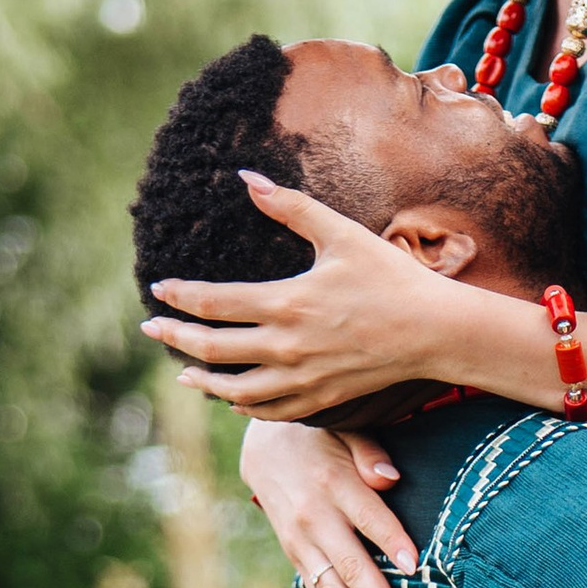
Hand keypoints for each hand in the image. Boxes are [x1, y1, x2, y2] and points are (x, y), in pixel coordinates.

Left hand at [143, 177, 462, 418]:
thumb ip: (290, 207)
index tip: (159, 289)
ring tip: (183, 374)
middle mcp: (287, 346)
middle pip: (212, 347)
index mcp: (286, 302)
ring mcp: (302, 378)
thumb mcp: (340, 234)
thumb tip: (247, 177)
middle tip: (151, 329)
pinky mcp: (321, 397)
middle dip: (175, 336)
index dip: (179, 296)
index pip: (213, 302)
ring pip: (234, 389)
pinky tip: (232, 398)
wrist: (435, 331)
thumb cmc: (391, 277)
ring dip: (203, 381)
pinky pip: (269, 410)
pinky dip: (244, 405)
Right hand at [239, 421, 415, 587]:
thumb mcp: (345, 430)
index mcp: (333, 483)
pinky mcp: (296, 559)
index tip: (414, 566)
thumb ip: (369, 453)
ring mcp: (301, 544)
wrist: (265, 447)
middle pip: (349, 567)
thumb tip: (390, 478)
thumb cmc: (322, 438)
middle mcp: (314, 518)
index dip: (391, 540)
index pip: (368, 517)